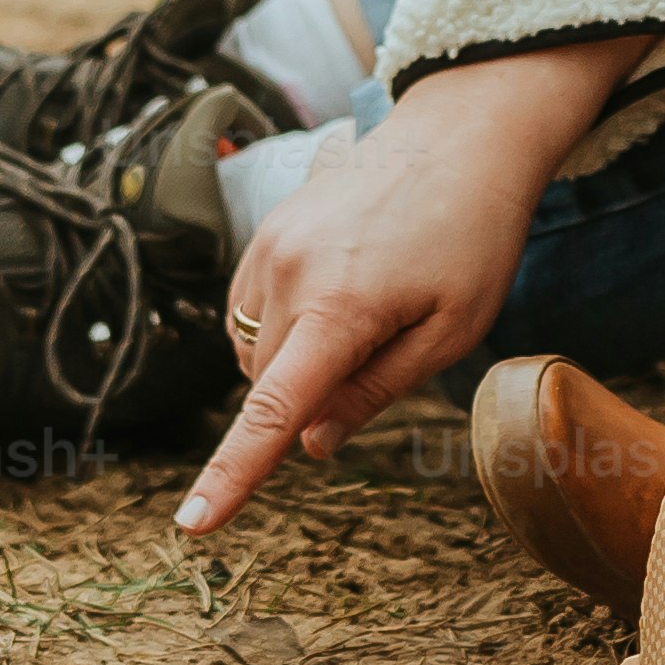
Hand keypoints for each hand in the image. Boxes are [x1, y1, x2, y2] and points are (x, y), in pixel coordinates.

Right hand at [178, 36, 644, 533]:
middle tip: (386, 349)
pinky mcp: (264, 230)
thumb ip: (375, 393)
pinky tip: (341, 290)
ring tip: (371, 308)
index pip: (272, 412)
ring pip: (255, 350)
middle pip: (268, 385)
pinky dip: (284, 325)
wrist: (460, 140)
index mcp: (341, 309)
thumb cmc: (472, 240)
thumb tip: (310, 445)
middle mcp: (289, 275)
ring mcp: (269, 247)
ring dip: (295, 361)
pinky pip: (252, 309)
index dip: (232, 475)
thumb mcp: (450, 332)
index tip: (192, 524)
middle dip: (307, 398)